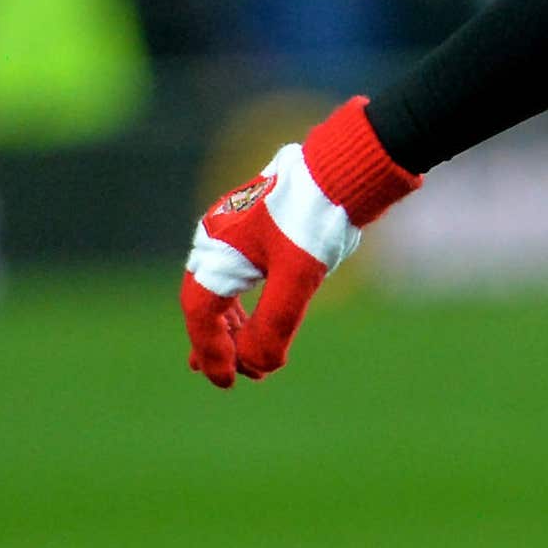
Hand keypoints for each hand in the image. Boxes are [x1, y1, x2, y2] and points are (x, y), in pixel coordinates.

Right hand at [181, 97, 419, 385]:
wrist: (347, 166)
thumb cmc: (318, 216)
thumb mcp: (298, 277)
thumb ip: (275, 324)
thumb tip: (258, 366)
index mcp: (217, 247)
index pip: (200, 310)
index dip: (210, 350)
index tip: (227, 381)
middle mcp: (219, 237)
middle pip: (207, 300)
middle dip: (219, 342)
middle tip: (228, 377)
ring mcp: (240, 231)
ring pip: (226, 287)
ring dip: (235, 326)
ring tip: (245, 358)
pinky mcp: (263, 227)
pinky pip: (243, 273)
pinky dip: (249, 303)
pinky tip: (261, 320)